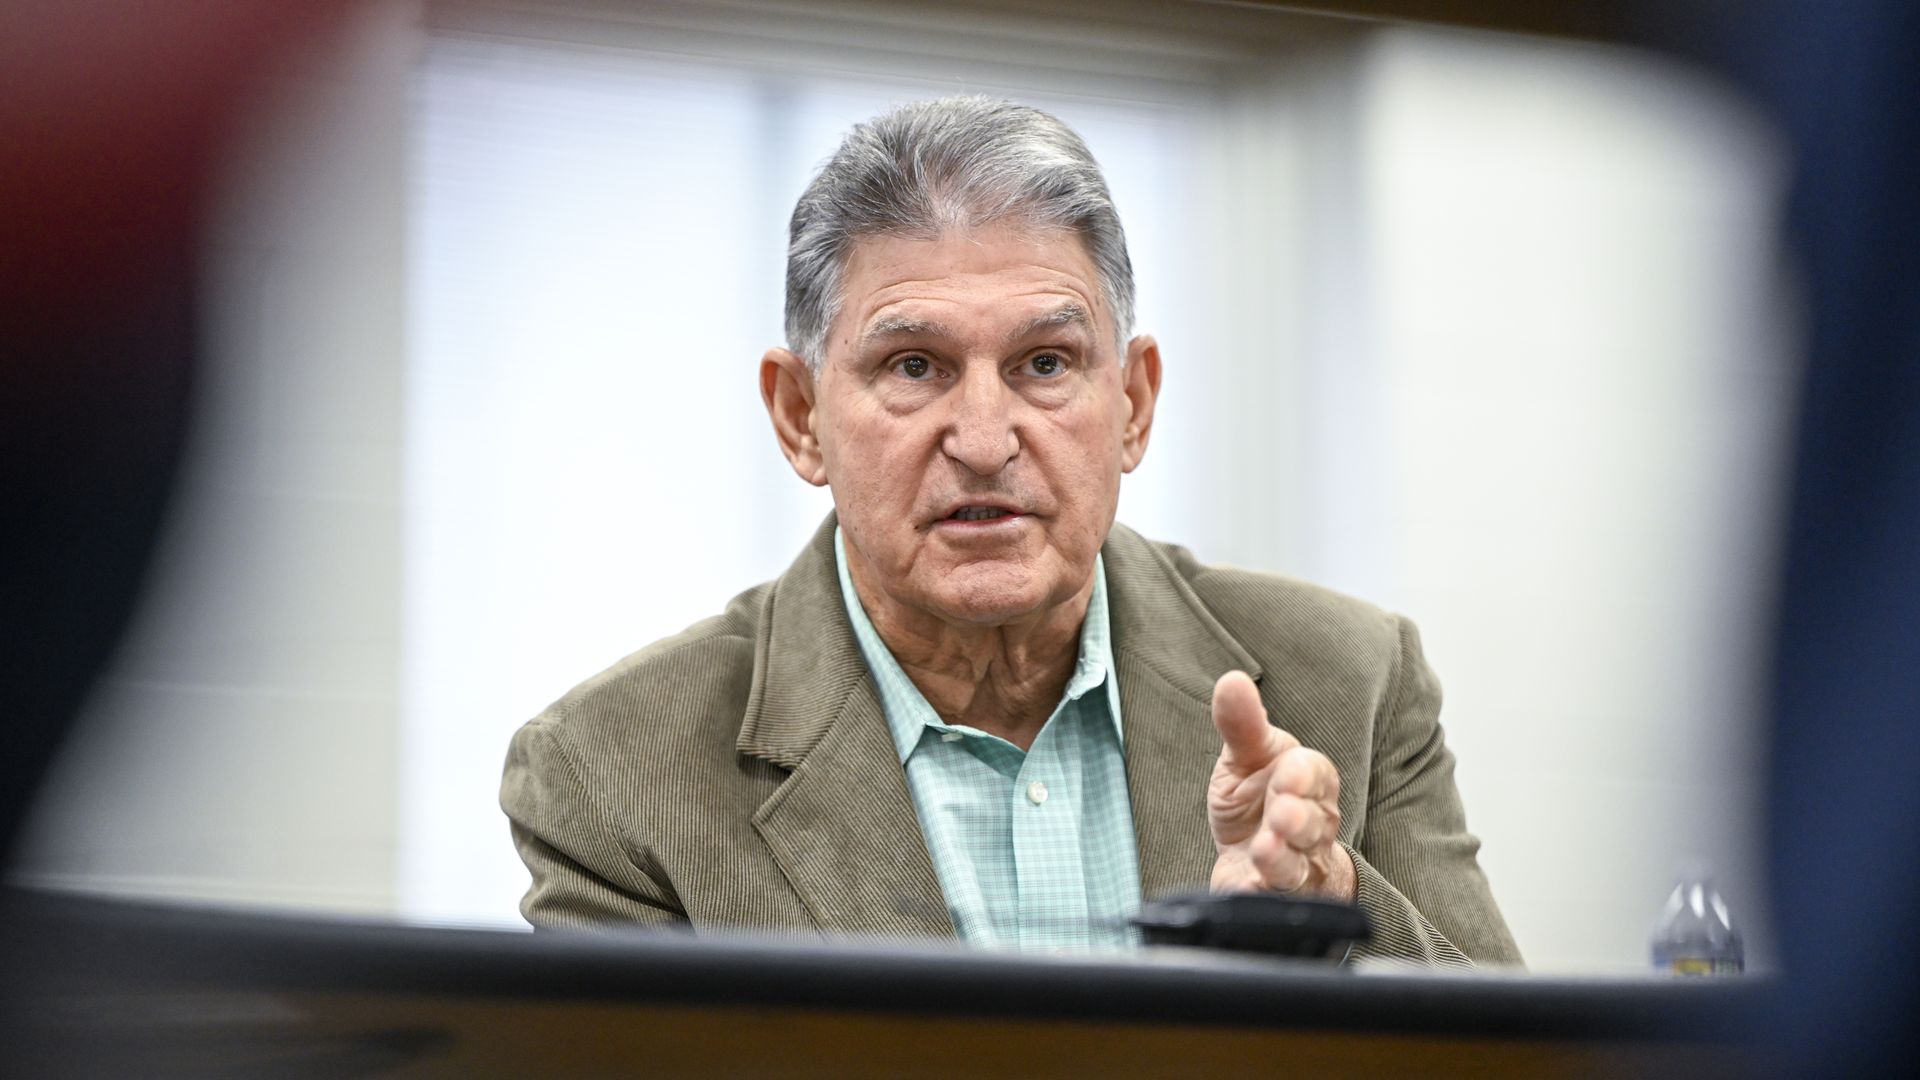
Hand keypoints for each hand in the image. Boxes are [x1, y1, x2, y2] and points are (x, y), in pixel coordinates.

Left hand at [1207, 670, 1355, 901]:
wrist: (1255, 855)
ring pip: (1299, 865)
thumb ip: (1242, 724)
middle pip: (1313, 824)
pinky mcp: (1273, 897)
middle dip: (1298, 819)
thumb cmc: (1258, 797)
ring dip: (1282, 858)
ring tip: (1264, 849)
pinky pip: (1274, 900)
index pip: (1315, 776)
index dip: (1304, 777)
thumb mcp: (1248, 757)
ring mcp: (1297, 866)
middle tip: (1281, 814)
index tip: (1288, 773)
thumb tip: (1231, 680)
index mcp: (1309, 783)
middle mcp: (1312, 827)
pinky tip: (1249, 886)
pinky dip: (1261, 893)